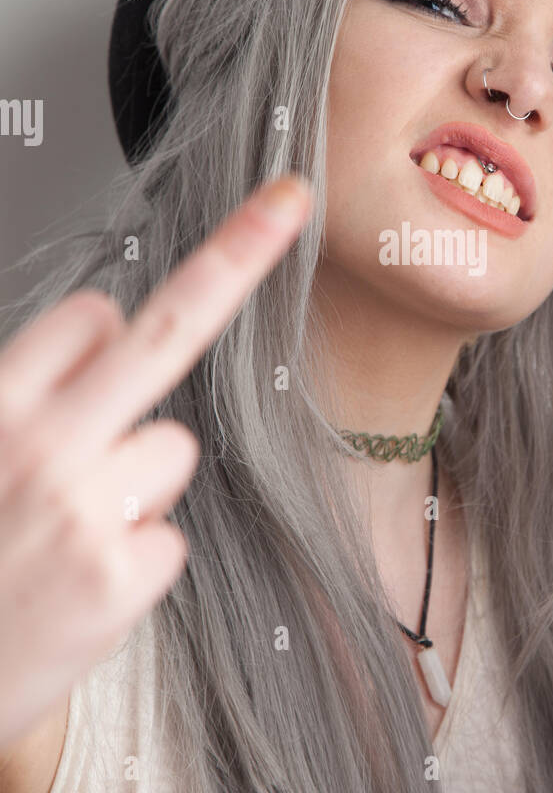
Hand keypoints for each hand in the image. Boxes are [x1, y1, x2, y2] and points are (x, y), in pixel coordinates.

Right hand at [0, 175, 313, 750]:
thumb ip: (24, 399)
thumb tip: (105, 332)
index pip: (89, 319)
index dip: (105, 330)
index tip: (150, 296)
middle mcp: (43, 445)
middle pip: (167, 332)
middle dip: (234, 258)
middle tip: (287, 203)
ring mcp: (88, 510)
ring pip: (173, 449)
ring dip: (139, 482)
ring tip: (70, 536)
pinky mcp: (120, 578)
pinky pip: (167, 535)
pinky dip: (135, 560)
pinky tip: (79, 589)